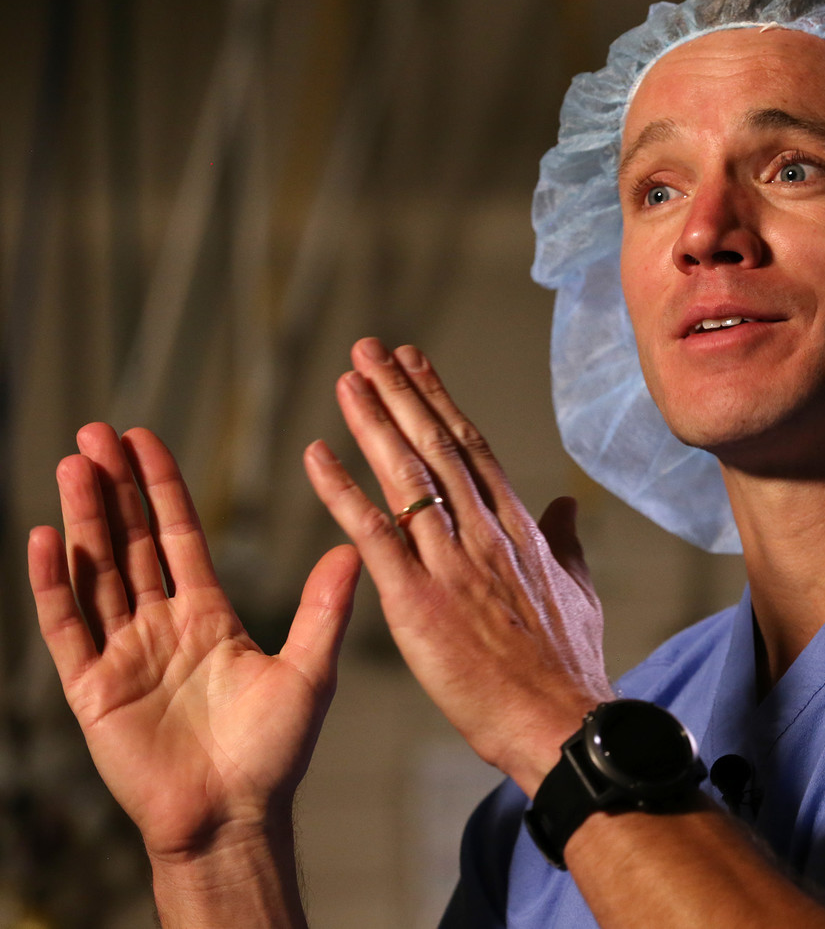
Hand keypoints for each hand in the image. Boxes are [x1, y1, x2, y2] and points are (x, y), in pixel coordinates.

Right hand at [27, 424, 358, 864]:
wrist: (236, 817)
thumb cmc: (274, 752)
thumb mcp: (308, 670)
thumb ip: (324, 608)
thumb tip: (353, 547)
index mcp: (208, 617)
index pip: (177, 536)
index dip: (161, 488)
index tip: (145, 440)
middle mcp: (161, 626)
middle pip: (131, 542)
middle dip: (114, 488)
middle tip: (97, 432)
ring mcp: (124, 654)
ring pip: (97, 572)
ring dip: (84, 519)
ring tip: (74, 463)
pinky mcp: (93, 689)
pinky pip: (68, 628)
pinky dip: (55, 583)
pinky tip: (47, 538)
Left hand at [304, 338, 613, 794]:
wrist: (560, 718)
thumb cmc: (569, 664)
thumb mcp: (578, 590)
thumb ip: (567, 541)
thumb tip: (565, 502)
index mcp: (519, 529)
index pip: (472, 448)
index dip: (439, 401)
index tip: (415, 364)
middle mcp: (484, 532)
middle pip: (436, 446)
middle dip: (401, 392)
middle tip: (370, 348)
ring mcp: (451, 562)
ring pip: (405, 475)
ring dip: (372, 420)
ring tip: (347, 376)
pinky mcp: (418, 599)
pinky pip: (372, 532)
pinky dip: (340, 490)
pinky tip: (316, 453)